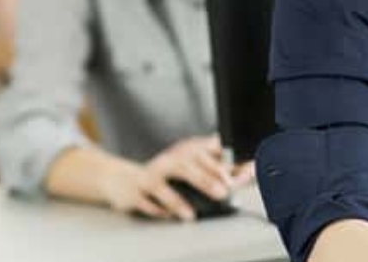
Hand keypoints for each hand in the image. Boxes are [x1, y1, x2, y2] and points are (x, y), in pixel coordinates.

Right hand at [103, 135, 232, 220]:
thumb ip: (217, 171)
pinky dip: (156, 209)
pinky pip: (145, 201)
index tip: (233, 178)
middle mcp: (166, 162)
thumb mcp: (190, 167)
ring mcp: (148, 177)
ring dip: (176, 201)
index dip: (219, 165)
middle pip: (185, 167)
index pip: (203, 154)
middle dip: (205, 180)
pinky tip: (166, 215)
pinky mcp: (134, 192)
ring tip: (190, 214)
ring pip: (161, 186)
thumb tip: (245, 173)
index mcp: (183, 152)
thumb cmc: (165, 174)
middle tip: (222, 192)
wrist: (122, 178)